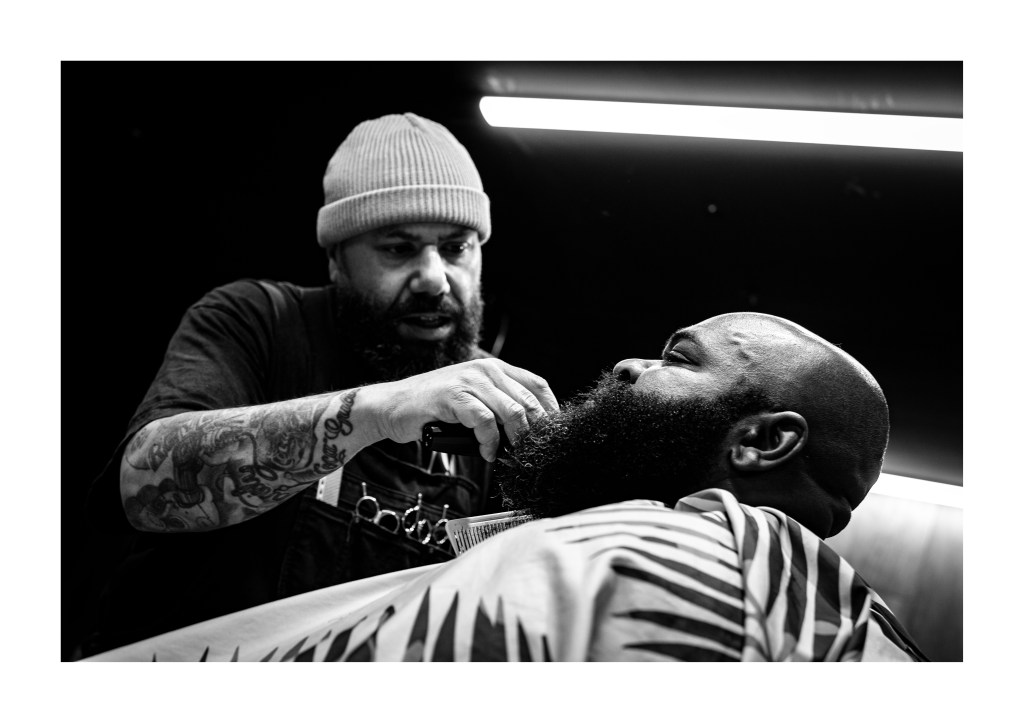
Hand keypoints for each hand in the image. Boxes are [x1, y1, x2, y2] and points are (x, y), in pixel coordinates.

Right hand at [368, 359, 558, 461]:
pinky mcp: (454, 395)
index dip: (551, 411)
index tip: (553, 435)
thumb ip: (498, 406)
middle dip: (534, 431)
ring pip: (511, 411)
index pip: (537, 385)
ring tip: (508, 454)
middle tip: (532, 452)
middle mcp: (485, 369)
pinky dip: (489, 441)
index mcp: (494, 368)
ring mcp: (469, 380)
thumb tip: (529, 431)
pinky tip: (486, 452)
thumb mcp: (472, 400)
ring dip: (514, 439)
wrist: (392, 406)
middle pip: (528, 401)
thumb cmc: (433, 409)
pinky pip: (485, 421)